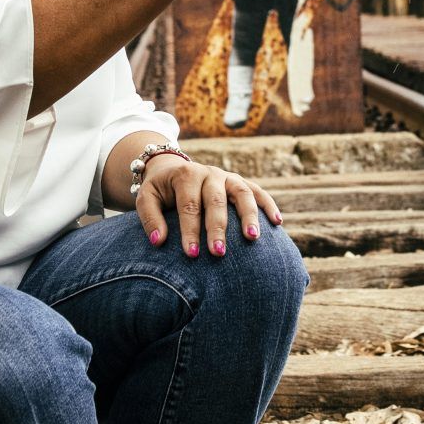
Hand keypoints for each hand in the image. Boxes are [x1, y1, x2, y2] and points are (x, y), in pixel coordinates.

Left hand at [138, 154, 284, 258]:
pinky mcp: (239, 182)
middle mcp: (209, 174)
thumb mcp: (146, 198)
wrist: (172, 168)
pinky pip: (257, 191)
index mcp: (185, 176)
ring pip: (242, 193)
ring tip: (253, 238)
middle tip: (218, 253)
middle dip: (218, 228)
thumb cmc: (160, 190)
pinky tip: (277, 222)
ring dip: (249, 215)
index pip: (189, 205)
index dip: (190, 230)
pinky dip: (268, 204)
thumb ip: (150, 218)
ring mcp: (227, 177)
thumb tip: (159, 241)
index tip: (192, 254)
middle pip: (216, 201)